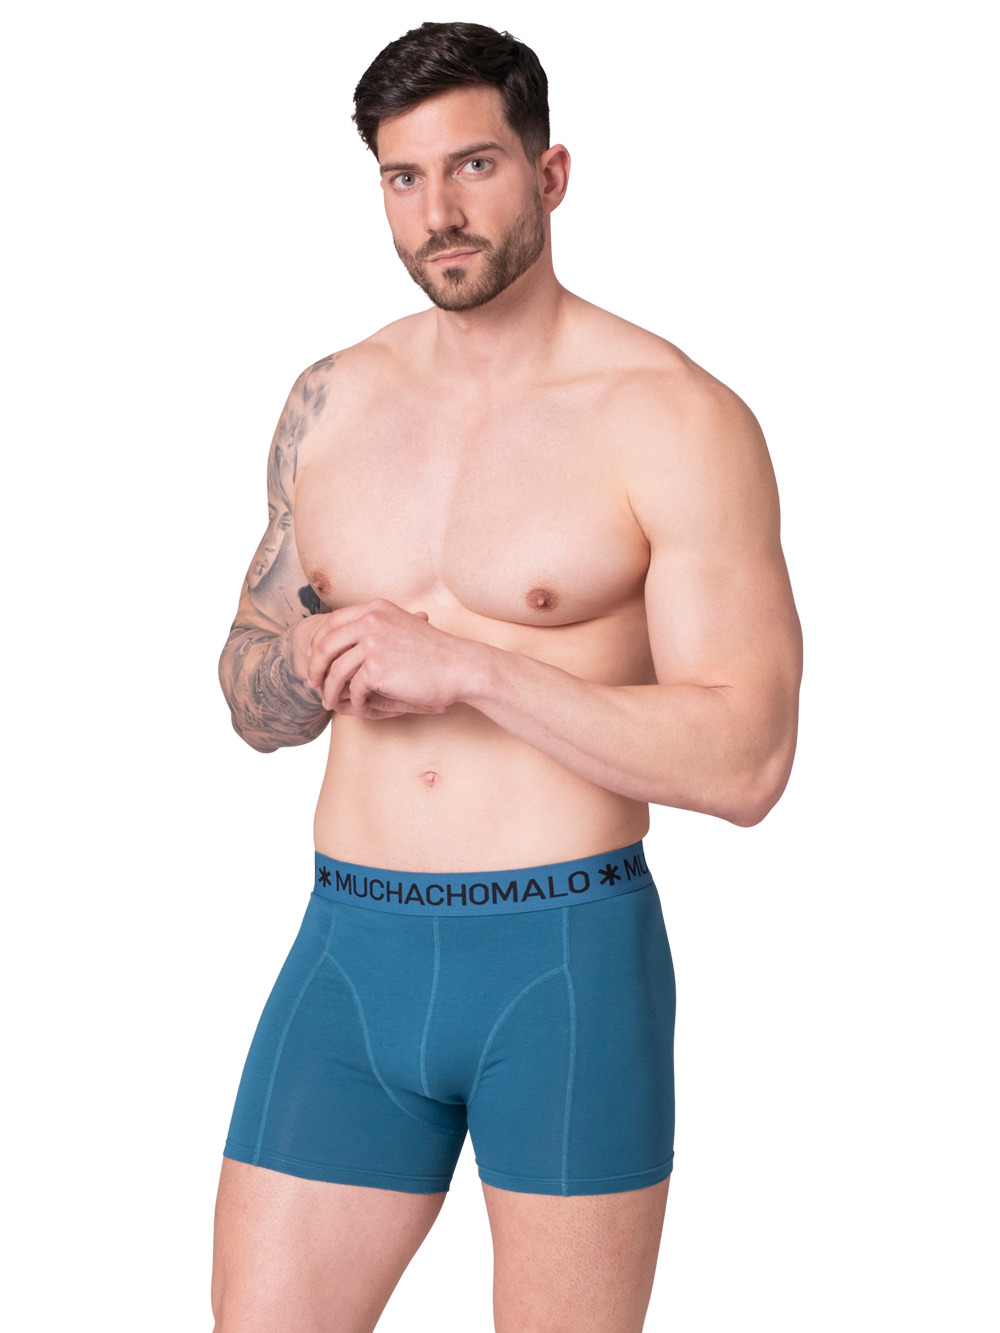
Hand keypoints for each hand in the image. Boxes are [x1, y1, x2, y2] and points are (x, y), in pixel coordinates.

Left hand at [291, 599, 481, 719]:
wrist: (459, 666)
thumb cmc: (435, 652)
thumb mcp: (402, 626)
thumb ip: (376, 627)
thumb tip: (345, 641)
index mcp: (375, 609)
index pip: (332, 622)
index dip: (318, 642)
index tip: (314, 658)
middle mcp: (370, 621)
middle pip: (325, 645)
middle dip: (315, 667)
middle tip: (313, 683)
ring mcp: (372, 643)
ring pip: (336, 671)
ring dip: (330, 690)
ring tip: (330, 702)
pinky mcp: (376, 668)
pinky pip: (354, 688)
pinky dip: (355, 701)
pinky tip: (361, 707)